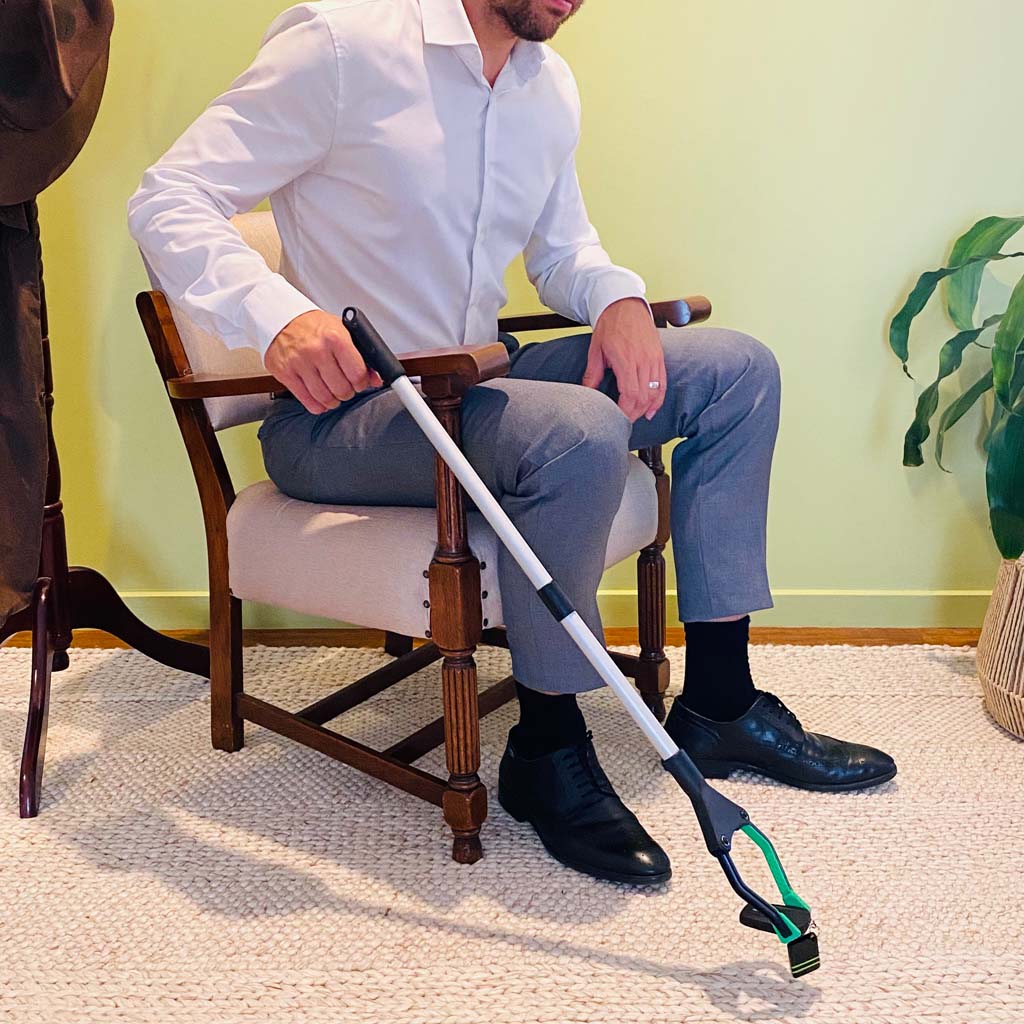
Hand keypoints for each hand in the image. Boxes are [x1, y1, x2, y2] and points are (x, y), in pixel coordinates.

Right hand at [264, 309, 383, 413]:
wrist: (282, 318)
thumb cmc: (315, 326)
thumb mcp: (342, 332)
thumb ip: (362, 356)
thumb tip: (376, 380)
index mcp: (335, 338)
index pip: (357, 373)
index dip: (361, 382)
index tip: (359, 382)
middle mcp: (317, 350)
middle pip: (342, 389)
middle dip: (347, 392)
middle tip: (345, 387)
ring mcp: (299, 363)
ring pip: (325, 398)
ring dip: (333, 400)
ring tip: (333, 394)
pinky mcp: (285, 373)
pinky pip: (306, 400)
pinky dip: (317, 405)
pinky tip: (320, 399)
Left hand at [581, 298, 665, 421]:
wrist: (625, 305)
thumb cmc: (609, 326)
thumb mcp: (596, 350)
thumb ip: (593, 374)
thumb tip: (587, 393)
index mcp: (626, 360)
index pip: (630, 395)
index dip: (625, 412)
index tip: (617, 420)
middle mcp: (643, 361)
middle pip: (643, 397)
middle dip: (634, 414)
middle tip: (623, 423)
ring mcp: (654, 359)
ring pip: (655, 392)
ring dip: (646, 408)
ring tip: (636, 418)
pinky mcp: (659, 357)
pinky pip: (663, 383)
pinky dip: (658, 398)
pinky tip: (652, 410)